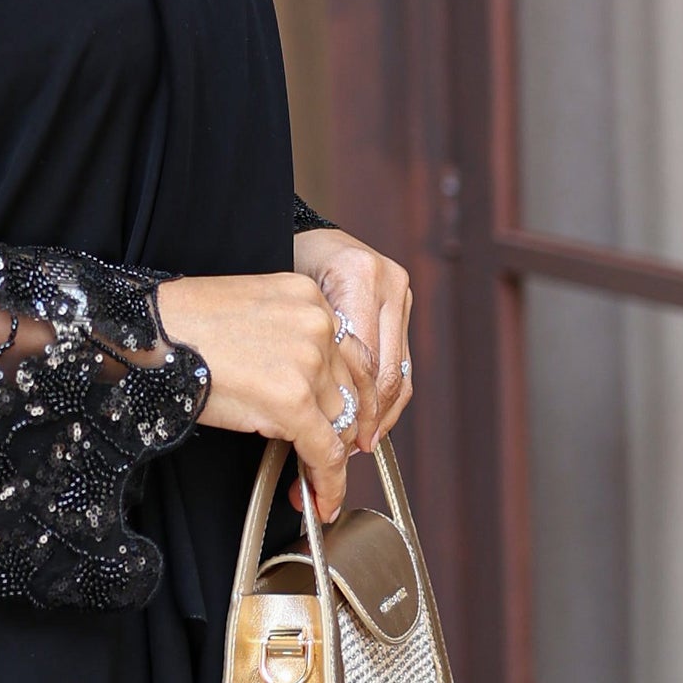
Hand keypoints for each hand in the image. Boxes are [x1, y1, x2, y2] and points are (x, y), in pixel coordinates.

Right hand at [152, 269, 379, 522]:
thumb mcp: (251, 316)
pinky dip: (328, 483)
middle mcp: (319, 324)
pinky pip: (324, 452)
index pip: (349, 355)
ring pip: (340, 424)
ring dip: (331, 459)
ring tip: (318, 486)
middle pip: (350, 390)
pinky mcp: (293, 400)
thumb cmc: (180, 324)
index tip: (350, 423)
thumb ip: (290, 341)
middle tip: (334, 459)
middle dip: (345, 430)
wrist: (146, 334)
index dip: (353, 397)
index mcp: (309, 297)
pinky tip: (321, 500)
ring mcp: (309, 361)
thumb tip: (309, 392)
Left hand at [291, 225, 413, 450]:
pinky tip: (374, 415)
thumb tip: (316, 416)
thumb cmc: (279, 272)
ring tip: (365, 438)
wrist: (300, 235)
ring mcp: (399, 288)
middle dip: (372, 416)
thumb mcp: (285, 308)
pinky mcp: (403, 298)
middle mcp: (386, 280)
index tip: (341, 441)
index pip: (363, 360)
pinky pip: (400, 357)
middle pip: (386, 368)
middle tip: (355, 447)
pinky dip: (387, 391)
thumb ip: (307, 351)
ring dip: (384, 410)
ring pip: (399, 368)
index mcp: (356, 277)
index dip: (355, 407)